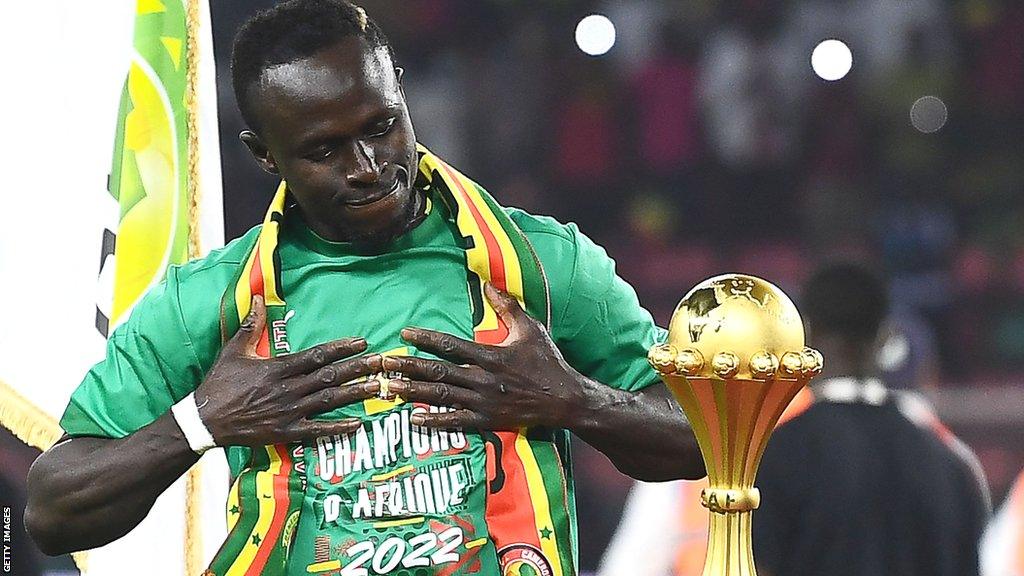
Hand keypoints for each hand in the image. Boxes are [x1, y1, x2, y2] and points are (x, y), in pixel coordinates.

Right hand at [195, 295, 382, 446]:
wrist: (206, 420)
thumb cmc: (220, 383)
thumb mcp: (233, 350)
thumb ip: (250, 325)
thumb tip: (255, 298)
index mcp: (278, 367)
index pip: (317, 355)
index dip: (342, 348)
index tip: (362, 342)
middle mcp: (288, 388)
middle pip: (330, 376)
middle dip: (359, 368)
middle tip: (382, 363)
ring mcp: (289, 411)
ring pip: (330, 400)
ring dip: (356, 394)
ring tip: (378, 387)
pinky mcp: (286, 431)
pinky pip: (317, 430)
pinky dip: (338, 427)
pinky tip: (358, 423)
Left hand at [382, 283, 585, 430]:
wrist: (565, 399)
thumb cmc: (548, 362)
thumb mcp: (530, 329)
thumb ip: (507, 307)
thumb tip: (487, 285)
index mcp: (491, 355)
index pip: (451, 345)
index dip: (425, 339)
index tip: (404, 334)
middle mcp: (483, 378)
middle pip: (438, 371)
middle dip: (408, 366)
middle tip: (383, 364)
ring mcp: (484, 402)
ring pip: (442, 396)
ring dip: (413, 392)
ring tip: (389, 388)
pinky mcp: (488, 421)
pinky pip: (456, 422)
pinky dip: (435, 421)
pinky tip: (414, 418)